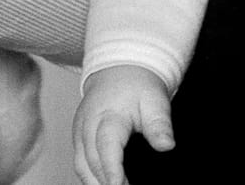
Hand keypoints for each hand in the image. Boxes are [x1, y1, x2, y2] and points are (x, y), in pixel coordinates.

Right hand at [73, 63, 173, 184]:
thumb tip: (166, 145)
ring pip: (81, 164)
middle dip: (105, 182)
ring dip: (95, 183)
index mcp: (108, 114)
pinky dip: (90, 176)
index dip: (111, 168)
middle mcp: (88, 124)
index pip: (106, 145)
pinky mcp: (78, 137)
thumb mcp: (155, 100)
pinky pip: (80, 162)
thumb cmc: (137, 87)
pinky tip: (104, 184)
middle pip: (91, 159)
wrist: (119, 71)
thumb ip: (159, 124)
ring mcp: (79, 131)